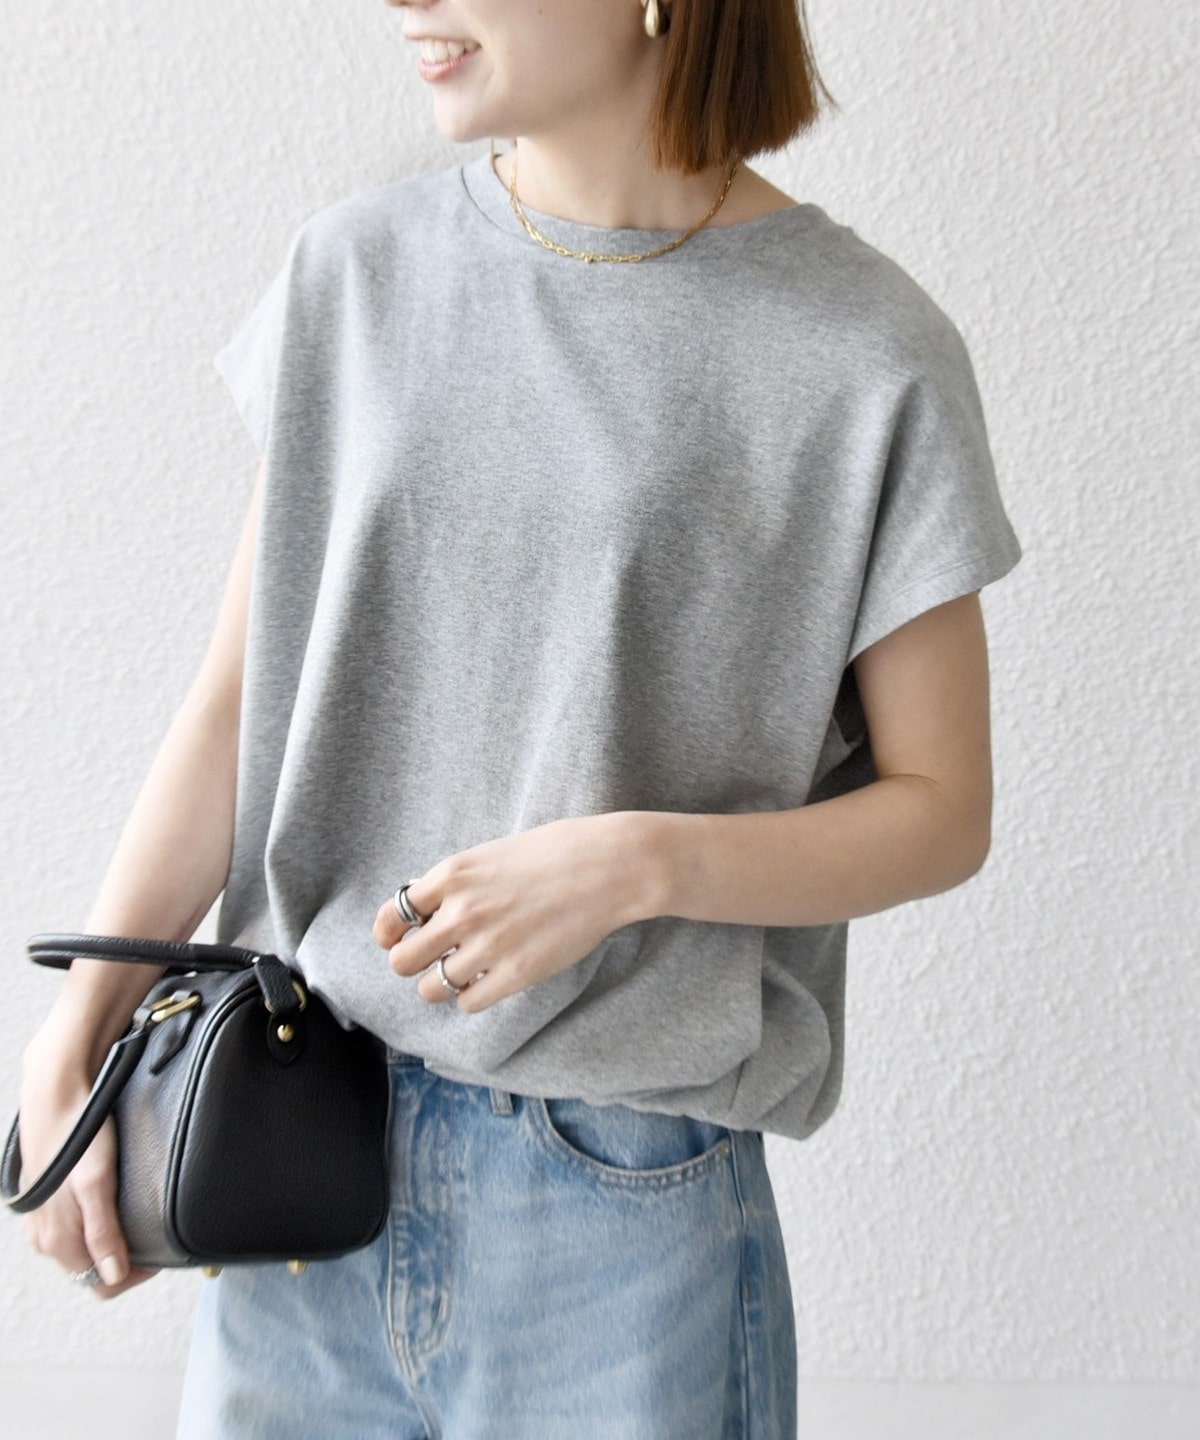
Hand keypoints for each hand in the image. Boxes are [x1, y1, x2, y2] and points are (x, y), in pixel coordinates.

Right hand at [17, 1015, 159, 1300]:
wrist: (55, 1088)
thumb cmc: (78, 1132)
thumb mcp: (96, 1183)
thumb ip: (103, 1233)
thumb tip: (113, 1276)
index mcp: (55, 1239)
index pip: (98, 1284)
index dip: (132, 1276)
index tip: (160, 1256)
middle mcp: (42, 1234)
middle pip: (86, 1267)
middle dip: (120, 1260)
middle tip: (151, 1236)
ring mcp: (40, 1215)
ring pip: (76, 1246)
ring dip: (105, 1242)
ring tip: (133, 1218)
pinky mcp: (43, 1194)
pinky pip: (67, 1223)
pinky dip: (89, 1223)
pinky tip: (106, 1203)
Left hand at [372, 813, 648, 1012]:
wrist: (608, 866)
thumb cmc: (556, 852)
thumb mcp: (492, 854)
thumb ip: (456, 883)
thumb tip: (425, 912)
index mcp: (452, 875)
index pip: (391, 917)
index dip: (389, 934)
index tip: (397, 939)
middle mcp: (461, 911)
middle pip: (401, 961)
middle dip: (413, 963)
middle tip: (434, 958)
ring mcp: (487, 945)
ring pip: (431, 988)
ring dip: (441, 984)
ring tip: (464, 971)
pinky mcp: (515, 974)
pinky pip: (468, 1002)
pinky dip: (472, 995)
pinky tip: (489, 979)